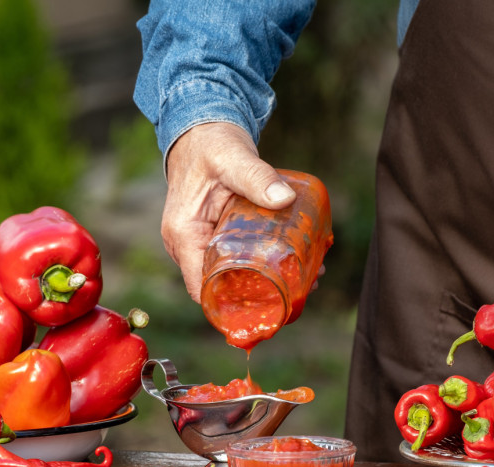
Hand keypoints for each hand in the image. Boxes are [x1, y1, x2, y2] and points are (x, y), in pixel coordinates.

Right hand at [163, 122, 296, 302]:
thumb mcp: (232, 158)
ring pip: (231, 275)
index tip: (271, 307)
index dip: (231, 305)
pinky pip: (236, 259)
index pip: (201, 290)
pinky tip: (295, 260)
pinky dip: (262, 263)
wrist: (202, 132)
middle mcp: (187, 246)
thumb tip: (285, 198)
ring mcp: (200, 243)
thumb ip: (256, 177)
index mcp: (183, 236)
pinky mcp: (215, 236)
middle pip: (220, 287)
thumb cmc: (210, 144)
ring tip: (310, 277)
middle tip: (304, 287)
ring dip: (267, 281)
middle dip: (261, 294)